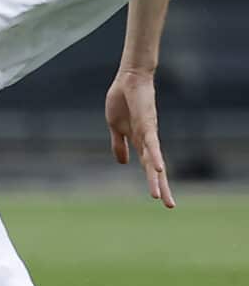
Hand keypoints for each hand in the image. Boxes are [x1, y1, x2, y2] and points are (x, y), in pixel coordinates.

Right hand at [105, 69, 174, 207]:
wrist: (129, 79)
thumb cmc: (122, 100)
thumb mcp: (115, 126)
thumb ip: (119, 144)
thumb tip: (123, 163)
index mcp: (139, 142)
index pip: (147, 166)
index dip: (154, 181)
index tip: (158, 198)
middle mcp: (148, 141)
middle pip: (155, 169)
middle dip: (162, 187)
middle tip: (170, 206)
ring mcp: (148, 134)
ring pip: (154, 161)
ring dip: (157, 180)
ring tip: (160, 198)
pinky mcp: (147, 125)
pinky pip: (151, 144)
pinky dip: (155, 157)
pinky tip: (158, 169)